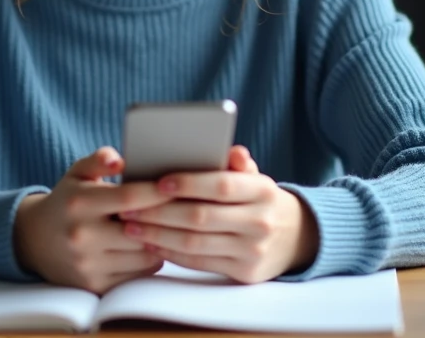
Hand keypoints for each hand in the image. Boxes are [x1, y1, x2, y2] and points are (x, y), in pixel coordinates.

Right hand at [13, 147, 173, 292]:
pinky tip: (151, 248)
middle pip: (141, 230)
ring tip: (170, 229)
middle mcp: (83, 236)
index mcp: (81, 203)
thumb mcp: (76, 173)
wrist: (34, 240)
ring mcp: (88, 264)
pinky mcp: (94, 286)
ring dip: (161, 243)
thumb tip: (119, 159)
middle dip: (166, 221)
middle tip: (186, 211)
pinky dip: (149, 262)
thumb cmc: (66, 201)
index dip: (159, 192)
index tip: (181, 186)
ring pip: (144, 256)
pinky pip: (137, 276)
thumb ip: (98, 160)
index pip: (130, 197)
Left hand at [119, 146, 319, 283]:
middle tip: (129, 206)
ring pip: (195, 243)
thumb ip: (238, 163)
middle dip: (160, 212)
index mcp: (263, 191)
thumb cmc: (260, 200)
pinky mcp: (243, 273)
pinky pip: (199, 262)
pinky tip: (151, 242)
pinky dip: (171, 252)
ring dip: (158, 234)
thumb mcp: (257, 177)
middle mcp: (260, 222)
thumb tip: (232, 151)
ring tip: (132, 225)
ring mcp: (252, 251)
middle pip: (201, 217)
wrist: (296, 238)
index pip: (222, 185)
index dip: (189, 183)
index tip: (157, 182)